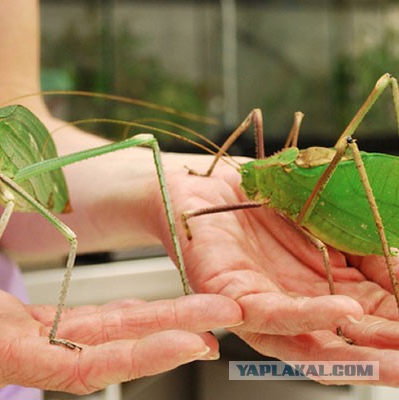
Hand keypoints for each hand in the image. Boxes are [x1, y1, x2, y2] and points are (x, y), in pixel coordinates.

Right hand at [0, 209, 241, 393]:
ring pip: (96, 336)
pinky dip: (119, 313)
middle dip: (165, 335)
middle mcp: (3, 349)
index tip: (188, 339)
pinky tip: (148, 307)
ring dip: (153, 324)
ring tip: (204, 311)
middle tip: (222, 318)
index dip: (134, 356)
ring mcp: (10, 334)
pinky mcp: (10, 315)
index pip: (72, 364)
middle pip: (101, 352)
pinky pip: (77, 321)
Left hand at [158, 154, 398, 385]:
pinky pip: (271, 314)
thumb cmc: (269, 201)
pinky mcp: (230, 296)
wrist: (211, 181)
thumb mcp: (336, 224)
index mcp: (325, 293)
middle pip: (347, 348)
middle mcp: (296, 309)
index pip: (374, 324)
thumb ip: (374, 255)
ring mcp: (263, 308)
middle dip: (387, 361)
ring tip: (397, 361)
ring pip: (311, 345)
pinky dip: (310, 315)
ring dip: (358, 357)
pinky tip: (345, 312)